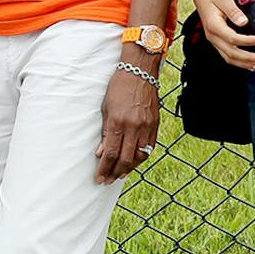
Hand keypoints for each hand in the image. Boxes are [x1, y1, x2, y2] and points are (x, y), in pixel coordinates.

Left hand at [97, 64, 159, 183]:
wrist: (140, 73)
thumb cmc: (118, 88)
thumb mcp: (105, 108)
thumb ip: (104, 132)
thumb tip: (100, 153)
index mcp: (117, 122)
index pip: (110, 153)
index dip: (104, 169)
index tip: (99, 178)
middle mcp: (133, 127)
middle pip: (125, 159)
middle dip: (115, 172)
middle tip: (108, 181)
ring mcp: (146, 127)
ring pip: (139, 156)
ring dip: (129, 168)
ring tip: (120, 174)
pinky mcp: (155, 125)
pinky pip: (149, 148)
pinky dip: (141, 158)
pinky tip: (134, 162)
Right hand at [191, 0, 254, 70]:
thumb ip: (233, 11)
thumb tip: (244, 22)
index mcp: (213, 25)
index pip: (232, 38)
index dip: (248, 41)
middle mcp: (212, 35)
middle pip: (230, 52)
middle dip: (248, 58)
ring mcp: (213, 40)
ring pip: (228, 57)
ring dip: (244, 63)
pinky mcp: (217, 41)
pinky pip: (226, 55)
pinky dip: (238, 62)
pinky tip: (248, 64)